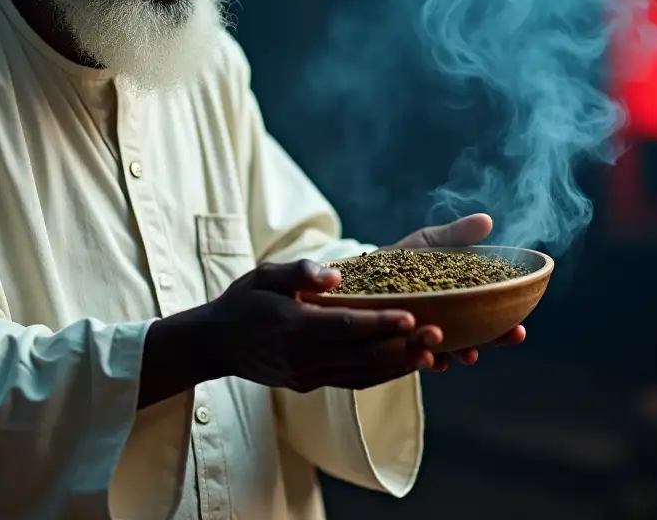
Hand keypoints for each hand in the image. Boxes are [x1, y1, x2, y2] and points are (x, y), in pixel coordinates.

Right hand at [204, 259, 442, 392]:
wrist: (217, 344)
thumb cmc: (244, 302)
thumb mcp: (263, 275)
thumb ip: (298, 272)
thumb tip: (334, 274)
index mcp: (293, 327)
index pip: (345, 326)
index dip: (380, 323)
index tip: (411, 315)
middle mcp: (304, 357)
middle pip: (362, 355)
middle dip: (403, 345)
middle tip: (439, 333)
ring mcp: (308, 375)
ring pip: (363, 373)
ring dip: (399, 364)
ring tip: (433, 351)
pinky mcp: (311, 384)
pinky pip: (353, 381)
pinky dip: (382, 374)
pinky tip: (405, 364)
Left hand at [385, 212, 527, 369]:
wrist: (361, 271)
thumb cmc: (403, 257)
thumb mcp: (430, 243)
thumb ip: (456, 236)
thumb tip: (487, 220)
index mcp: (461, 302)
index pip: (491, 318)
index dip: (507, 327)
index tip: (519, 330)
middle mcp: (447, 323)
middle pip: (478, 337)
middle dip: (493, 343)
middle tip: (503, 344)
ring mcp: (426, 334)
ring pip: (450, 350)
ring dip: (461, 353)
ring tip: (468, 355)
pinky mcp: (402, 343)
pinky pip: (416, 356)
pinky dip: (426, 358)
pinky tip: (433, 359)